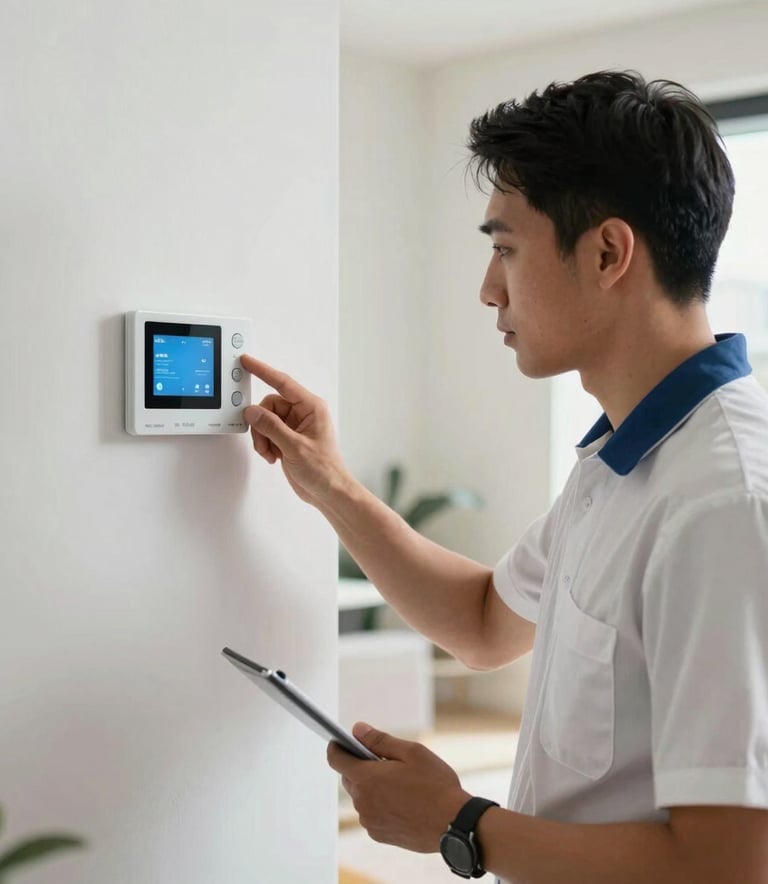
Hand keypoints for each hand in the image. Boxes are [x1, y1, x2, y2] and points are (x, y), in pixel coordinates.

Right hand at [240, 355, 348, 504]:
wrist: (328, 492)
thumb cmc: (324, 470)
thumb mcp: (294, 447)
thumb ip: (271, 427)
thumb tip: (252, 411)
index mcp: (312, 407)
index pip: (283, 383)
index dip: (263, 371)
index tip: (247, 362)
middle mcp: (303, 414)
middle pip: (269, 406)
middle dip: (261, 425)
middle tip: (265, 443)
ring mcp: (294, 426)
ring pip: (265, 420)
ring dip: (262, 437)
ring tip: (271, 453)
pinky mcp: (287, 438)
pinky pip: (267, 432)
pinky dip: (265, 444)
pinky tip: (274, 456)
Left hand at [327, 722, 470, 852]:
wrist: (453, 825)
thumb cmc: (435, 785)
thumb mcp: (411, 752)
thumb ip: (379, 740)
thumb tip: (357, 730)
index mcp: (367, 779)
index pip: (336, 759)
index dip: (336, 747)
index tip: (338, 740)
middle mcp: (362, 802)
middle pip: (349, 778)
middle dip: (360, 766)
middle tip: (384, 761)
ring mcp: (369, 821)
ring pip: (361, 797)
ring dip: (371, 787)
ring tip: (398, 783)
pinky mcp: (379, 835)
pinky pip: (371, 814)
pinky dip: (379, 805)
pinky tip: (401, 801)